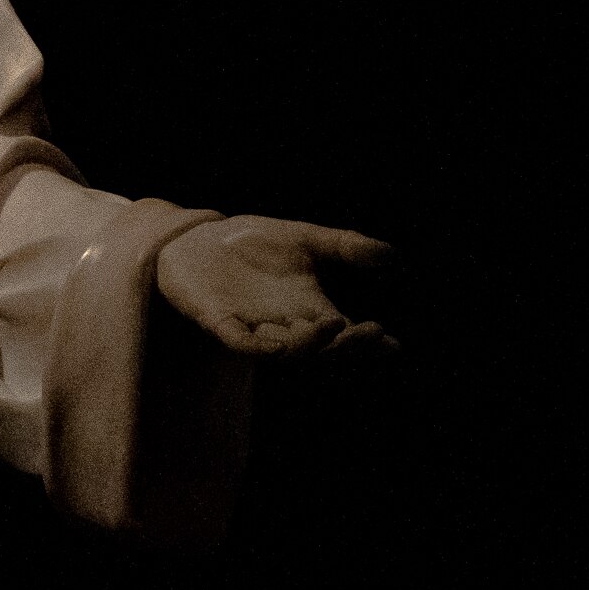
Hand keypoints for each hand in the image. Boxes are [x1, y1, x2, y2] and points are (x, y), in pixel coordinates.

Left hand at [157, 214, 394, 357]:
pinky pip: (241, 344)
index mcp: (308, 308)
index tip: (391, 343)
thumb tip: (392, 254)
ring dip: (312, 345)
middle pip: (321, 349)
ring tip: (336, 327)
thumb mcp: (304, 239)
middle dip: (348, 347)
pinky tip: (279, 345)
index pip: (343, 335)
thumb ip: (345, 246)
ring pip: (287, 351)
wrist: (196, 238)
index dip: (366, 344)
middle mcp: (284, 324)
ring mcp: (252, 325)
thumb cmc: (250, 244)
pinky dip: (260, 348)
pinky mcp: (219, 321)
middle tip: (371, 335)